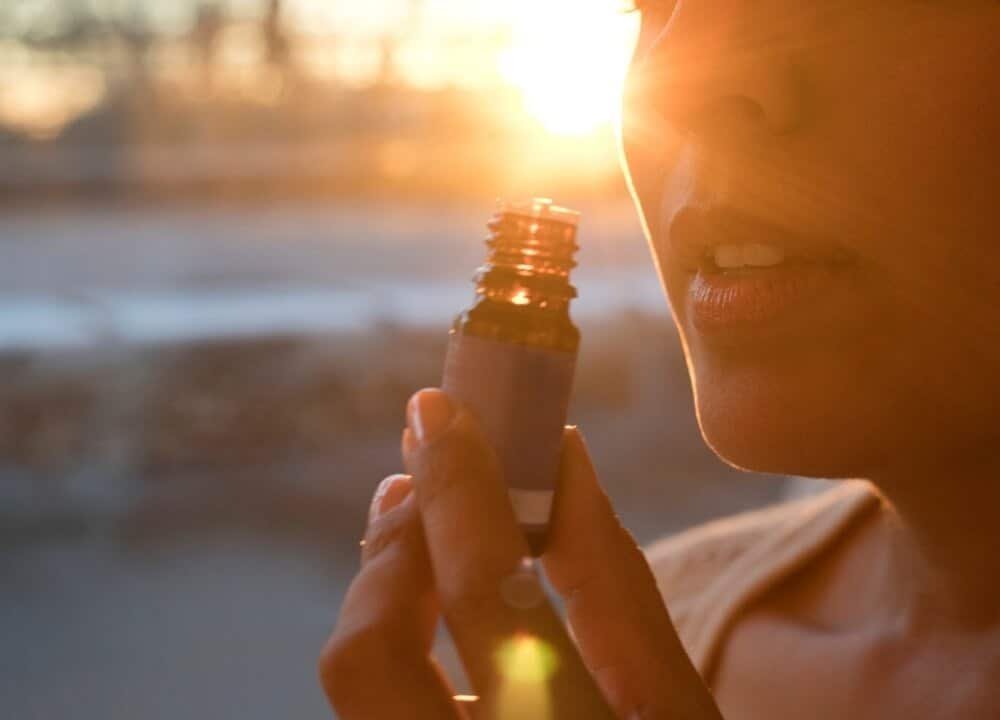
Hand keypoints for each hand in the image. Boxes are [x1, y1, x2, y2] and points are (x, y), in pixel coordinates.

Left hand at [320, 388, 723, 718]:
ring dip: (383, 585)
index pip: (490, 596)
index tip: (439, 409)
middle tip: (420, 472)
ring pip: (356, 681)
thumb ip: (613, 580)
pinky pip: (376, 702)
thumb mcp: (675, 708)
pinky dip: (392, 634)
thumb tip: (559, 455)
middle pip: (368, 652)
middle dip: (392, 542)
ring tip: (419, 527)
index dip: (460, 487)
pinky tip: (425, 605)